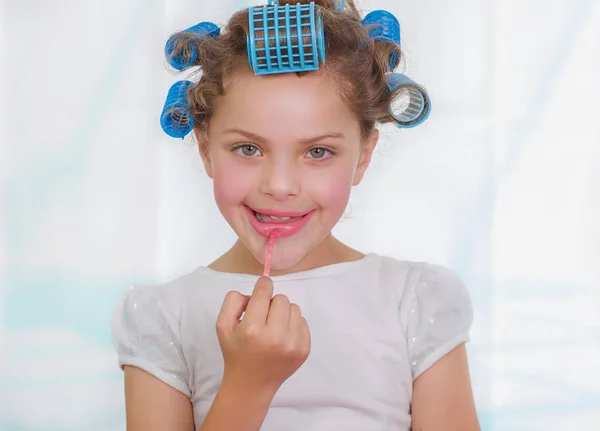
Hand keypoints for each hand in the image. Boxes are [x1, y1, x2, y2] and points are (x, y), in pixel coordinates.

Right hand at [215, 276, 310, 394]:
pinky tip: (282, 337)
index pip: (264, 293)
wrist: (251, 384)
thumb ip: (234, 301)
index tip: (263, 286)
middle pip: (281, 299)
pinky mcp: (304, 350)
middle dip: (272, 303)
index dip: (263, 285)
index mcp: (252, 330)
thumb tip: (255, 292)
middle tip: (264, 316)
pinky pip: (303, 322)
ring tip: (273, 327)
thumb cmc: (236, 352)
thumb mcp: (222, 326)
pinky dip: (293, 325)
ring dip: (284, 313)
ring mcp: (293, 345)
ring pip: (294, 308)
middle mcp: (275, 337)